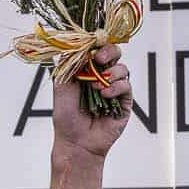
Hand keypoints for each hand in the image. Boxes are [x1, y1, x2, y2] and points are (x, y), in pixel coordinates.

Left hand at [52, 45, 132, 159]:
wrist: (76, 142)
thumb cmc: (66, 118)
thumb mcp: (61, 88)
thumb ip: (68, 67)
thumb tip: (74, 45)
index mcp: (87, 72)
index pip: (97, 50)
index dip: (97, 45)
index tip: (91, 48)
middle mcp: (102, 78)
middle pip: (114, 54)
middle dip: (109, 52)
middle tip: (99, 59)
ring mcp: (114, 88)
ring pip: (122, 69)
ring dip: (110, 74)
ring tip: (96, 87)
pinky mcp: (124, 101)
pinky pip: (126, 85)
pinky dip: (116, 87)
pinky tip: (105, 95)